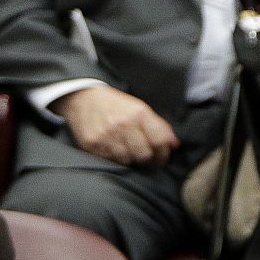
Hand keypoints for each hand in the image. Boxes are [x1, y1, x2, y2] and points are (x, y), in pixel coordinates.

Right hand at [52, 85, 179, 165]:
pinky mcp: (92, 144)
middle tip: (144, 154)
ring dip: (130, 158)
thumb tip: (175, 144)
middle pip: (144, 154)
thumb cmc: (117, 105)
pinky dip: (114, 157)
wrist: (84, 99)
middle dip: (147, 157)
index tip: (162, 156)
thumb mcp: (140, 109)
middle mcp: (123, 124)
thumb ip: (159, 126)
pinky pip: (109, 160)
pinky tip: (113, 148)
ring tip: (127, 149)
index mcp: (139, 113)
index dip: (164, 153)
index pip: (159, 141)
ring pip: (127, 160)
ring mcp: (106, 135)